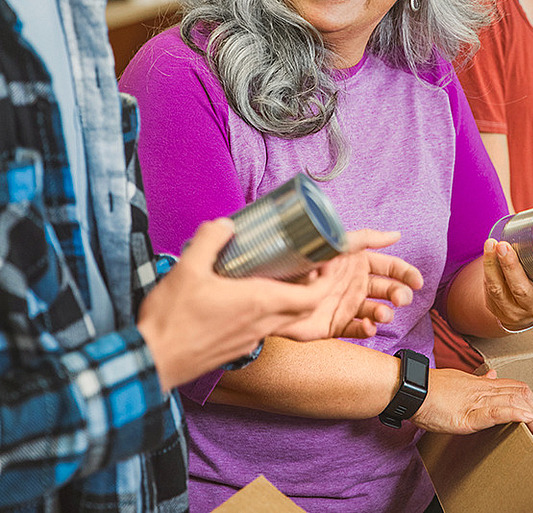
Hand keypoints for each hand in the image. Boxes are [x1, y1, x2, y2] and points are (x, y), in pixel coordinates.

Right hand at [138, 221, 422, 390]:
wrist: (151, 363)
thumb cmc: (171, 318)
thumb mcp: (188, 268)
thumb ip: (211, 240)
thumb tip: (227, 224)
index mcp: (259, 303)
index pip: (311, 297)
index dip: (326, 281)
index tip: (326, 262)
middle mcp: (262, 324)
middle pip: (305, 310)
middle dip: (316, 290)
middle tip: (310, 266)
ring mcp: (251, 340)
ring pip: (287, 321)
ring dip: (295, 302)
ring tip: (284, 278)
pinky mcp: (238, 348)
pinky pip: (268, 329)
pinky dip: (274, 314)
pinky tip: (254, 299)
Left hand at [276, 228, 423, 340]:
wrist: (275, 293)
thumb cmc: (304, 263)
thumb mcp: (337, 245)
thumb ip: (366, 238)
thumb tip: (396, 234)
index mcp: (357, 263)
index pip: (390, 267)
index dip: (406, 273)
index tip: (418, 281)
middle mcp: (355, 284)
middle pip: (388, 289)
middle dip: (399, 293)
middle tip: (399, 299)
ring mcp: (347, 305)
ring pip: (377, 311)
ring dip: (385, 313)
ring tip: (381, 314)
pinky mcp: (336, 326)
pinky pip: (358, 330)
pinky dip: (367, 330)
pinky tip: (367, 326)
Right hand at [412, 366, 532, 437]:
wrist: (412, 389)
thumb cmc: (430, 388)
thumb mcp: (459, 380)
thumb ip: (479, 380)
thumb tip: (494, 376)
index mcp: (481, 383)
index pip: (514, 386)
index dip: (531, 399)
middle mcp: (483, 389)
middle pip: (520, 392)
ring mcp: (477, 400)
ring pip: (513, 400)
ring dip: (532, 414)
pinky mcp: (468, 414)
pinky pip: (496, 411)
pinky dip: (514, 414)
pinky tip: (525, 419)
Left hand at [483, 238, 532, 330]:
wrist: (517, 315)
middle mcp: (531, 305)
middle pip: (521, 290)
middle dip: (511, 267)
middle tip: (504, 246)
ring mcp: (510, 307)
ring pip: (498, 288)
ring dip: (492, 264)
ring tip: (492, 243)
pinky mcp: (494, 304)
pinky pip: (488, 285)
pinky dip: (487, 267)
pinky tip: (488, 249)